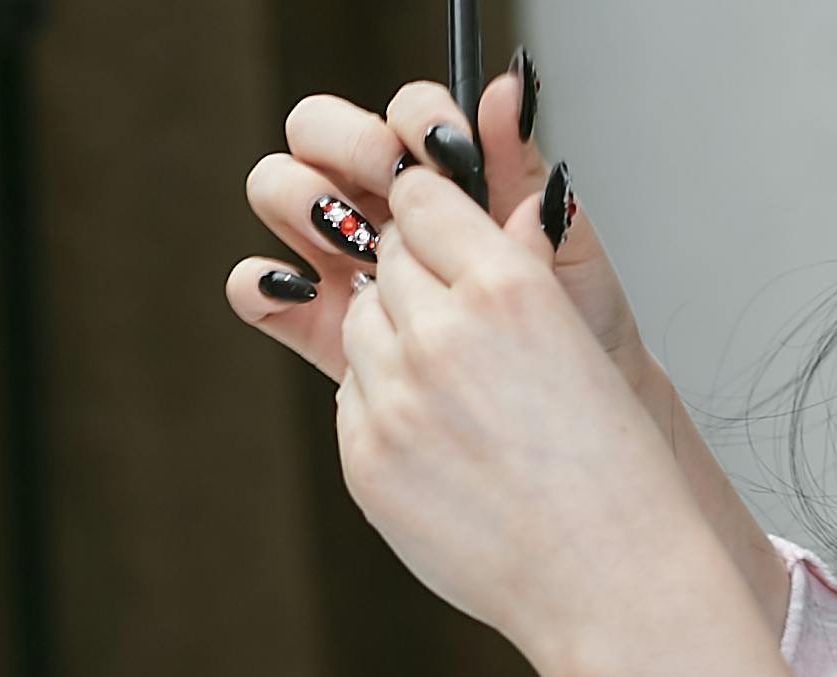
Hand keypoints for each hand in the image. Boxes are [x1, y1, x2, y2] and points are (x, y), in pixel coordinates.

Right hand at [233, 77, 642, 385]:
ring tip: (355, 247)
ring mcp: (344, 262)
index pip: (404, 113)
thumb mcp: (560, 243)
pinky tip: (305, 290)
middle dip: (346, 149)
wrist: (566, 424)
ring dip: (306, 205)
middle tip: (388, 194)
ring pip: (281, 194)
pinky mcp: (317, 324)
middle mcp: (385, 207)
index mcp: (445, 174)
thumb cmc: (576, 330)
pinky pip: (261, 289)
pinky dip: (262, 281)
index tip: (442, 149)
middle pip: (319, 135)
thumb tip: (506, 92)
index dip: (412, 120)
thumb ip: (520, 170)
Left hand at [332, 168, 707, 658]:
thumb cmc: (609, 464)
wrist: (603, 572)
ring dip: (390, 339)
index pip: (420, 201)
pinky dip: (380, 406)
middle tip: (446, 314)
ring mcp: (393, 401)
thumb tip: (510, 209)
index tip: (433, 232)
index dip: (425, 214)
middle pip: (383, 264)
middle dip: (408, 277)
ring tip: (448, 383)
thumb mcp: (579, 338)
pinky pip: (350, 400)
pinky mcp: (365, 460)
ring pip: (359, 328)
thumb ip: (519, 272)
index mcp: (506, 286)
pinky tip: (435, 436)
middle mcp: (440, 334)